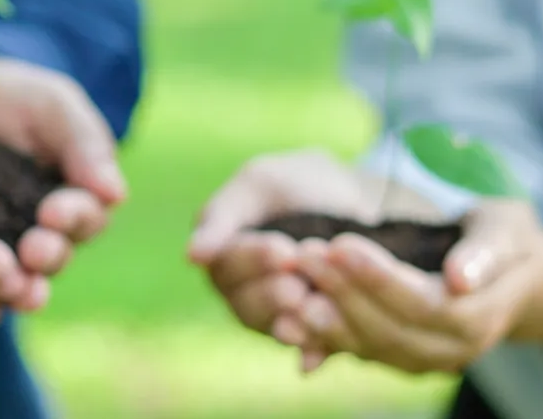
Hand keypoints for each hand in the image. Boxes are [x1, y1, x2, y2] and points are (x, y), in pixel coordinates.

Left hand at [0, 56, 126, 298]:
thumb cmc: (13, 100)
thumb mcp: (52, 106)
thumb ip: (82, 146)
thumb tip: (115, 194)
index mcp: (73, 202)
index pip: (84, 219)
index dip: (72, 218)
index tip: (53, 212)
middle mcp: (38, 237)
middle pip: (50, 260)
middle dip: (44, 258)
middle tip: (32, 251)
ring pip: (7, 280)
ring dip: (7, 284)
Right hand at [187, 149, 440, 367]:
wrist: (351, 201)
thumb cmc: (295, 185)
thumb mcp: (259, 185)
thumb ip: (222, 216)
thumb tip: (191, 256)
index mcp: (221, 252)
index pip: (225, 264)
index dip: (253, 261)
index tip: (282, 251)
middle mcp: (238, 288)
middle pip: (243, 302)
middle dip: (271, 293)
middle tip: (297, 284)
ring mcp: (270, 313)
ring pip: (269, 327)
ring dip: (288, 322)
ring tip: (313, 306)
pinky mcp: (304, 331)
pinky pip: (303, 346)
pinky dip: (308, 352)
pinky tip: (314, 356)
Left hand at [292, 200, 542, 373]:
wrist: (509, 275)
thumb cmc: (503, 239)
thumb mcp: (504, 230)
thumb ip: (484, 252)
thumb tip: (459, 278)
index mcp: (477, 317)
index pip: (420, 302)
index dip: (377, 277)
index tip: (339, 244)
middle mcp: (450, 350)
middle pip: (387, 327)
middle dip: (341, 290)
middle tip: (303, 254)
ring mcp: (422, 360)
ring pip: (366, 345)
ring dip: (324, 317)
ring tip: (289, 283)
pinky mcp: (396, 359)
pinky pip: (355, 352)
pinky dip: (320, 337)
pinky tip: (287, 317)